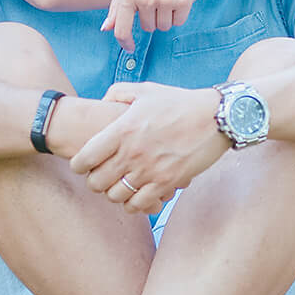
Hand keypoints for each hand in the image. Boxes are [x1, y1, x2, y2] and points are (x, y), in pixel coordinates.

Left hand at [70, 82, 226, 212]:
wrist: (217, 117)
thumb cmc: (180, 102)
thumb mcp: (146, 90)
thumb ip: (117, 92)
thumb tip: (100, 102)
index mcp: (122, 129)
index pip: (85, 158)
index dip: (78, 165)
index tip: (82, 165)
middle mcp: (132, 152)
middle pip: (96, 182)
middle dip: (94, 181)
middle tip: (101, 176)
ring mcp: (150, 170)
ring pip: (116, 196)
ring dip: (114, 193)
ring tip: (120, 185)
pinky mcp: (167, 183)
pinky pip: (139, 205)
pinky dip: (134, 203)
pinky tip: (137, 194)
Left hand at [103, 0, 207, 52]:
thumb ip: (115, 5)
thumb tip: (106, 29)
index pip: (122, 29)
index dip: (125, 42)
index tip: (130, 48)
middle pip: (147, 27)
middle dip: (152, 16)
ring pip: (163, 26)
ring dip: (166, 16)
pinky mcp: (184, 0)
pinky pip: (179, 21)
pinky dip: (179, 13)